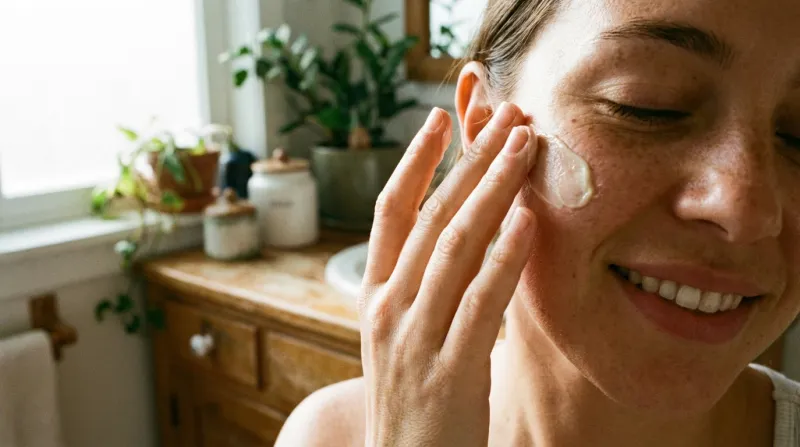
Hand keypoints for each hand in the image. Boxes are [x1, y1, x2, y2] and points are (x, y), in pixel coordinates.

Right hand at [358, 102, 538, 446]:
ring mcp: (414, 340)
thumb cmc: (415, 402)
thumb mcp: (406, 338)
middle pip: (430, 216)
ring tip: (524, 145)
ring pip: (455, 246)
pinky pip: (480, 301)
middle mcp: (388, 310)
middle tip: (506, 115)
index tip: (440, 119)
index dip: (413, 162)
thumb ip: (426, 288)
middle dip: (470, 160)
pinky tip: (526, 218)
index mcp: (374, 298)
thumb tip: (472, 233)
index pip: (389, 213)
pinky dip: (504, 256)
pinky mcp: (449, 372)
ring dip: (493, 188)